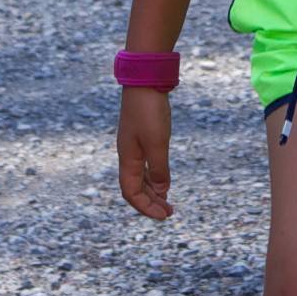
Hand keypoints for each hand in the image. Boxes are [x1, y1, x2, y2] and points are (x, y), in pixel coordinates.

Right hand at [117, 86, 174, 219]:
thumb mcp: (157, 143)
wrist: (145, 80)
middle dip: (150, 202)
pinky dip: (153, 176)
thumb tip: (161, 190)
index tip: (163, 216)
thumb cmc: (149, 111)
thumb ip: (158, 168)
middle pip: (134, 187)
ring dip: (152, 191)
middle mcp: (127, 154)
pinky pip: (144, 164)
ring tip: (166, 201)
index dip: (145, 207)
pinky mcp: (141, 135)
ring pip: (139, 177)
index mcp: (127, 158)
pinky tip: (163, 179)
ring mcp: (133, 145)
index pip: (131, 192)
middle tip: (169, 213)